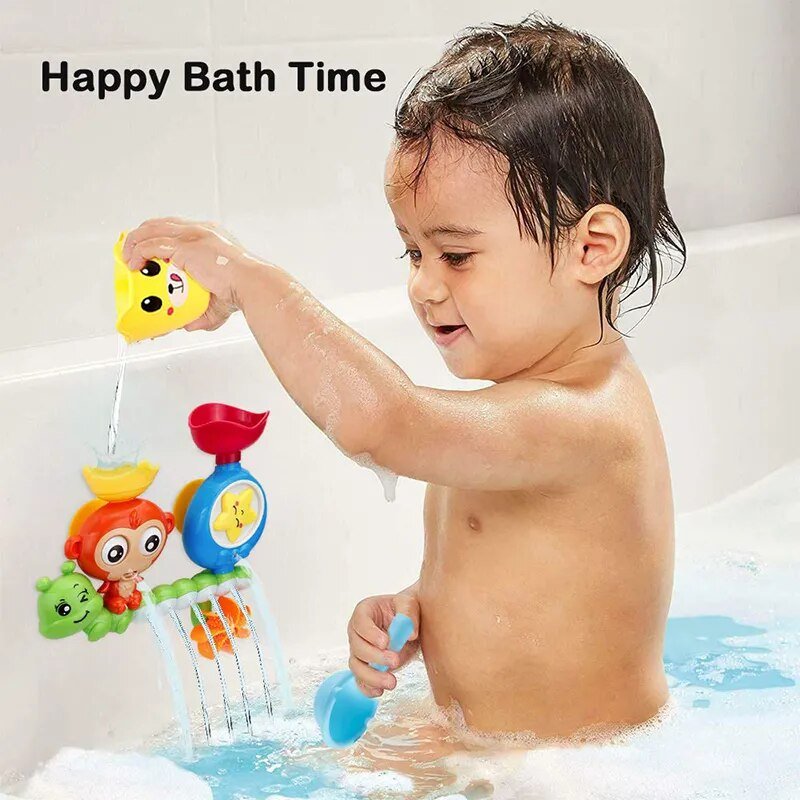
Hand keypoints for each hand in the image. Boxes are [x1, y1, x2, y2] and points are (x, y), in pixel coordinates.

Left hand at [121, 217, 258, 331]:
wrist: (250, 284)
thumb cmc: (242, 288)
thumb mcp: (218, 298)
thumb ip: (202, 310)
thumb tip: (188, 324)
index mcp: (210, 236)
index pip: (176, 228)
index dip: (158, 236)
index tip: (148, 251)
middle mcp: (199, 231)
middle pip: (159, 224)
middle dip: (140, 236)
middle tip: (131, 252)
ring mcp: (190, 236)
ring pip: (150, 230)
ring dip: (134, 243)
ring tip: (128, 260)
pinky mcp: (183, 247)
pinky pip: (150, 246)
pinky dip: (138, 254)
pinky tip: (134, 265)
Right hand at [347, 590, 419, 697]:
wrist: (409, 626)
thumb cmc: (405, 610)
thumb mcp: (409, 602)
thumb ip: (408, 612)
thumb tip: (410, 633)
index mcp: (364, 612)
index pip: (360, 622)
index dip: (370, 634)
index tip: (386, 642)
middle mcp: (358, 632)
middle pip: (357, 647)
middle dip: (375, 657)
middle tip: (395, 661)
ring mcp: (360, 651)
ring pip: (357, 667)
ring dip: (372, 677)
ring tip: (391, 682)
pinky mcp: (366, 667)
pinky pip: (361, 681)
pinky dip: (368, 688)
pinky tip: (379, 692)